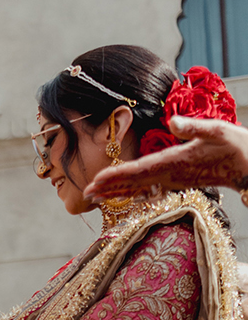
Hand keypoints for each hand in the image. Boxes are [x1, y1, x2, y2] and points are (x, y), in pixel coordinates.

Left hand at [85, 116, 247, 200]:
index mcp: (176, 161)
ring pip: (139, 188)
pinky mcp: (178, 182)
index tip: (98, 179)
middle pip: (134, 183)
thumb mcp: (218, 130)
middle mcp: (172, 175)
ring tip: (94, 196)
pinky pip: (149, 189)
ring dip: (117, 192)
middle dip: (110, 187)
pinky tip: (119, 194)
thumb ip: (194, 127)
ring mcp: (174, 181)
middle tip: (85, 192)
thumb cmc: (237, 147)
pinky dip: (132, 191)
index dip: (118, 174)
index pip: (141, 169)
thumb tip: (172, 122)